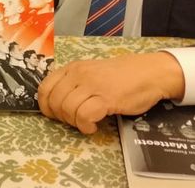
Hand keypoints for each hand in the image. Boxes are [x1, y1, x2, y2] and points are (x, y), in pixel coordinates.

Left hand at [37, 52, 184, 133]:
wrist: (150, 73)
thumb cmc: (121, 76)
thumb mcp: (91, 74)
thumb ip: (74, 84)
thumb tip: (56, 104)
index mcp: (73, 68)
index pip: (45, 88)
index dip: (46, 107)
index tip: (56, 115)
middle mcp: (79, 74)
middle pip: (54, 102)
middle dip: (62, 118)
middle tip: (76, 120)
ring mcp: (92, 85)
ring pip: (67, 109)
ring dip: (75, 123)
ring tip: (87, 122)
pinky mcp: (106, 98)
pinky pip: (84, 116)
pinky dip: (86, 126)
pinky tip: (94, 126)